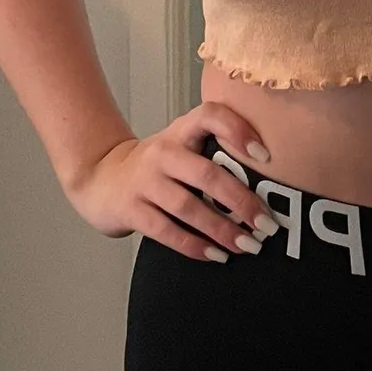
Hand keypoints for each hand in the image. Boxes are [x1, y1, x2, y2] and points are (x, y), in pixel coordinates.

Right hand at [65, 101, 279, 261]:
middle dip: (242, 201)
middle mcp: (162, 152)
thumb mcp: (182, 147)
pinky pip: (167, 231)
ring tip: (248, 246)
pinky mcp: (131, 209)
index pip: (210, 115)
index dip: (238, 129)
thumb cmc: (157, 167)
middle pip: (207, 173)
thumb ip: (216, 152)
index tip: (265, 154)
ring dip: (222, 230)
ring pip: (188, 207)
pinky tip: (217, 255)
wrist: (99, 179)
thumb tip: (272, 181)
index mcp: (180, 131)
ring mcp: (144, 181)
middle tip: (268, 224)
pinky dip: (194, 246)